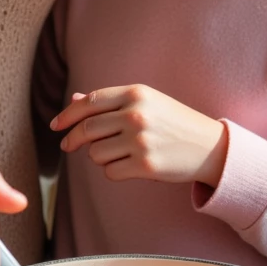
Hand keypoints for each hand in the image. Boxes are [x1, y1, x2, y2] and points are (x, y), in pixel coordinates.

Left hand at [50, 84, 226, 186]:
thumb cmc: (174, 122)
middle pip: (87, 129)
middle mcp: (136, 114)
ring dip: (99, 156)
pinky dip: (114, 171)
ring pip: (95, 153)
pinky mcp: (146, 166)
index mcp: (135, 93)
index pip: (89, 103)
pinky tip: (130, 166)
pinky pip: (110, 172)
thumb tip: (75, 99)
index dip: (67, 115)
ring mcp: (141, 140)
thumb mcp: (146, 102)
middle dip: (73, 139)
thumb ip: (110, 101)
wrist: (210, 147)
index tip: (56, 125)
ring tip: (119, 153)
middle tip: (68, 145)